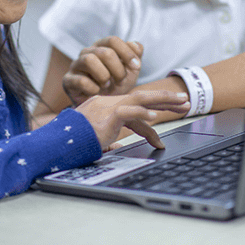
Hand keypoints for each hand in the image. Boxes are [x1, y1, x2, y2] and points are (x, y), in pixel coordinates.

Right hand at [62, 37, 143, 105]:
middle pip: (104, 52)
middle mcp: (87, 52)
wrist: (103, 108)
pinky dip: (93, 88)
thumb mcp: (130, 72)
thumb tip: (136, 45)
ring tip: (107, 85)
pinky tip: (97, 92)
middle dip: (118, 68)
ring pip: (89, 60)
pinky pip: (80, 80)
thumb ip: (136, 56)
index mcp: (102, 47)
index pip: (113, 40)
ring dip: (104, 75)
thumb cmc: (116, 85)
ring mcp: (76, 65)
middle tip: (121, 80)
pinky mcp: (68, 80)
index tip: (136, 66)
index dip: (127, 53)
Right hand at [74, 89, 189, 150]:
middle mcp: (109, 103)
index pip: (135, 106)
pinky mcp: (107, 116)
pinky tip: (156, 118)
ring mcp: (108, 107)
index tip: (167, 119)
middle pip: (143, 97)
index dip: (153, 112)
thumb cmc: (73, 143)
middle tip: (186, 101)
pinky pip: (129, 112)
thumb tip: (117, 147)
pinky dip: (143, 114)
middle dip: (166, 99)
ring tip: (182, 103)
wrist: (58, 142)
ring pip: (141, 99)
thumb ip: (107, 141)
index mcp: (107, 108)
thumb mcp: (95, 141)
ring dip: (163, 100)